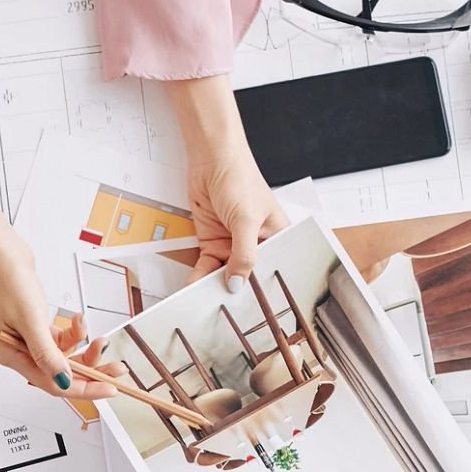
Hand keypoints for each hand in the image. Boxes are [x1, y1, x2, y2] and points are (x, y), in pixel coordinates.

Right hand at [0, 231, 125, 398]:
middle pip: (60, 372)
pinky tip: (78, 319)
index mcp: (11, 356)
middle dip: (90, 370)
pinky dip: (74, 331)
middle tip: (115, 368)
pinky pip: (61, 339)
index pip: (51, 383)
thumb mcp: (30, 321)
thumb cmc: (6, 281)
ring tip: (100, 339)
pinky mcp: (36, 326)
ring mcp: (28, 339)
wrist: (1, 251)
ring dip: (84, 347)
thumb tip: (63, 380)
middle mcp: (19, 351)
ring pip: (64, 356)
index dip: (82, 389)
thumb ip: (47, 354)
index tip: (107, 388)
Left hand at [166, 75, 287, 290]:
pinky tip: (193, 288)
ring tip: (205, 305)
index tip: (254, 310)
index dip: (264, 288)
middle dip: (236, 291)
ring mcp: (232, 244)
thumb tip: (238, 283)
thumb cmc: (239, 178)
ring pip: (224, 274)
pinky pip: (207, 266)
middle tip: (226, 312)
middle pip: (247, 274)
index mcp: (277, 237)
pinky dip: (199, 277)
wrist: (210, 159)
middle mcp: (256, 243)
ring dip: (214, 287)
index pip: (273, 269)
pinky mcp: (213, 242)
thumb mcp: (245, 220)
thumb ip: (243, 255)